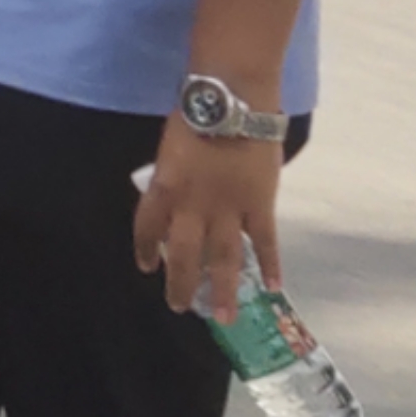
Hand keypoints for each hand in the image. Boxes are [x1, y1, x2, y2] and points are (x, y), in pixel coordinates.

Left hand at [136, 122, 282, 323]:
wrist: (232, 99)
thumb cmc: (195, 112)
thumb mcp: (168, 146)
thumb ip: (171, 176)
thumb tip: (171, 194)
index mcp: (164, 187)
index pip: (147, 227)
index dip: (145, 249)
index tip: (146, 267)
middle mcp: (192, 206)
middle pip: (182, 254)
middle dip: (179, 283)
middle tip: (179, 307)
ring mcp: (229, 208)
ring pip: (223, 258)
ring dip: (221, 289)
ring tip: (222, 316)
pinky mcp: (261, 204)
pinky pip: (265, 242)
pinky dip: (269, 265)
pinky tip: (270, 288)